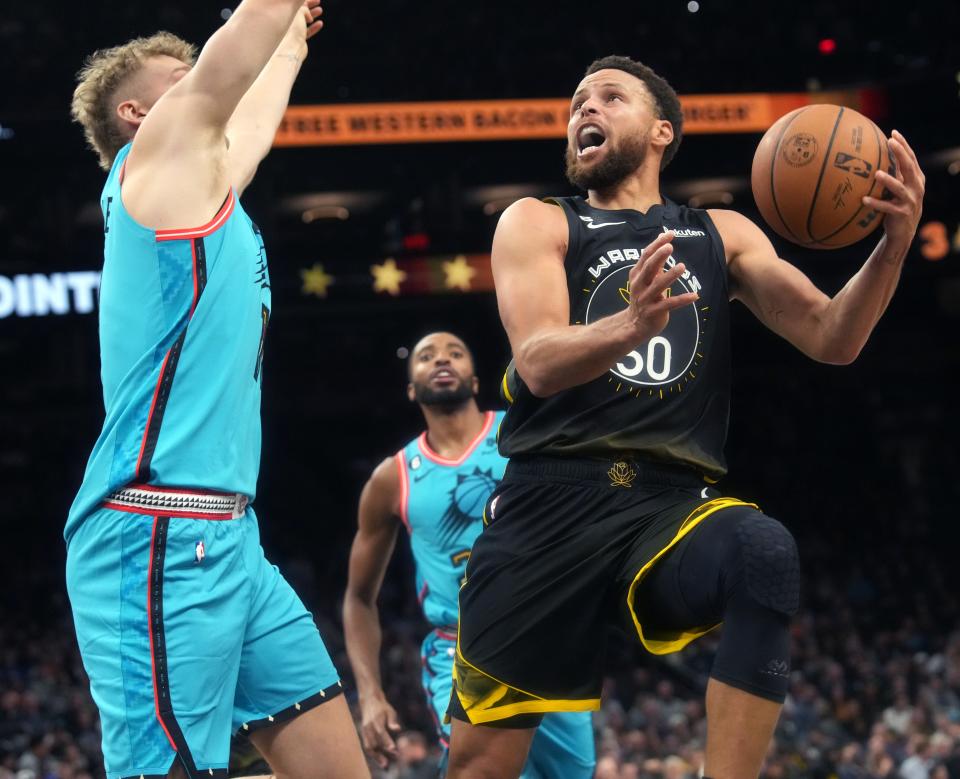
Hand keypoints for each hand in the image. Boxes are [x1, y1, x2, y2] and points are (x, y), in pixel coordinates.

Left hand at [280, 0, 323, 59]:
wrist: (291, 48)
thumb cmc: (292, 30)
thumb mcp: (299, 12)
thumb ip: (304, 8)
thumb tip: (309, 13)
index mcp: (284, 13)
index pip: (295, 4)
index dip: (305, 0)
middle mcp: (287, 21)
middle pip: (299, 10)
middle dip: (309, 5)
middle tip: (318, 1)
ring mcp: (292, 30)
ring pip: (304, 20)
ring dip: (313, 14)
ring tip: (320, 10)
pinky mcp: (298, 39)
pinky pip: (307, 31)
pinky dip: (313, 27)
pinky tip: (320, 23)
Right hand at [358, 695, 401, 768]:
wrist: (369, 701)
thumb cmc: (382, 707)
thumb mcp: (390, 710)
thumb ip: (392, 721)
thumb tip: (398, 729)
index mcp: (376, 720)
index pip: (381, 733)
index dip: (387, 741)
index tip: (393, 749)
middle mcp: (368, 726)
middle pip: (375, 742)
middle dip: (384, 751)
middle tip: (395, 757)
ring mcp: (364, 730)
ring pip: (369, 746)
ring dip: (376, 756)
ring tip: (385, 764)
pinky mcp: (363, 733)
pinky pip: (366, 746)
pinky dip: (372, 753)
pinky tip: (379, 758)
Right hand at [624, 231, 698, 340]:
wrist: (635, 324)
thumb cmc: (643, 297)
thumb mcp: (646, 278)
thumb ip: (656, 261)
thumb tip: (663, 239)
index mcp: (637, 274)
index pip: (646, 256)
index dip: (657, 244)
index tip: (669, 234)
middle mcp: (639, 285)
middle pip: (648, 268)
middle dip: (658, 257)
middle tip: (669, 247)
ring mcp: (646, 299)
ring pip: (658, 286)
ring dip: (670, 276)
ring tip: (682, 266)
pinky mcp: (654, 312)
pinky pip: (669, 304)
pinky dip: (682, 299)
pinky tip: (695, 295)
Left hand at [863, 130, 924, 251]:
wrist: (903, 231)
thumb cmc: (896, 205)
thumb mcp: (897, 188)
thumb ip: (892, 174)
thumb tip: (871, 157)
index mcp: (916, 179)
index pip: (911, 158)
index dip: (904, 145)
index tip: (893, 133)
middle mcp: (916, 187)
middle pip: (909, 167)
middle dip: (901, 153)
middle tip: (890, 142)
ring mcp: (910, 201)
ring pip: (899, 188)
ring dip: (888, 180)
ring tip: (877, 174)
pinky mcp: (902, 214)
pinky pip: (887, 207)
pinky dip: (876, 204)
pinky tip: (863, 200)